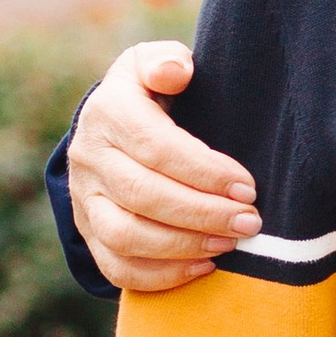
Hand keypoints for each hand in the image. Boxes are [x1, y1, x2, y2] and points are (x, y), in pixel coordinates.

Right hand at [70, 40, 257, 293]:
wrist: (109, 132)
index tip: (248, 187)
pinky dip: (162, 275)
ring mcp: (85, 200)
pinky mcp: (90, 234)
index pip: (155, 147)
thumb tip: (176, 71)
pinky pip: (117, 268)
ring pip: (126, 236)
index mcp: (109, 112)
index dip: (204, 171)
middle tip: (250, 222)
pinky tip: (204, 266)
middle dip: (203, 213)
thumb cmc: (151, 95)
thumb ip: (167, 61)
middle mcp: (89, 157)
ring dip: (184, 245)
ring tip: (230, 244)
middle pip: (143, 195)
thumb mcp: (155, 64)